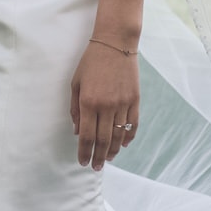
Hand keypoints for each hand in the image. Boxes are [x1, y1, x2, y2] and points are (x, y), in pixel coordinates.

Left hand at [70, 39, 139, 170]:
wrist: (115, 43)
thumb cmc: (91, 62)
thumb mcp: (76, 83)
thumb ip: (75, 108)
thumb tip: (77, 131)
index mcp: (89, 102)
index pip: (86, 136)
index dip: (84, 152)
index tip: (83, 162)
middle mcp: (106, 106)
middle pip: (102, 140)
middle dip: (98, 157)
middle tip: (95, 167)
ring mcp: (123, 103)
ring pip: (118, 135)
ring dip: (112, 150)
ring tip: (107, 159)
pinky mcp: (135, 100)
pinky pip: (133, 124)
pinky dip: (128, 137)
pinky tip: (122, 144)